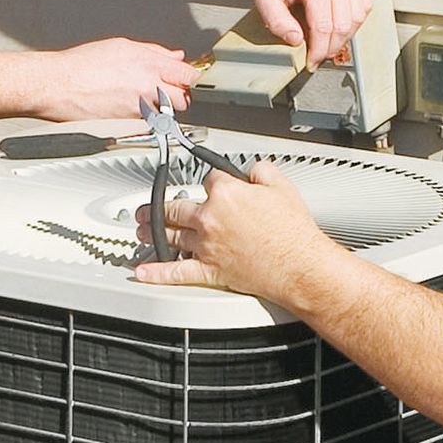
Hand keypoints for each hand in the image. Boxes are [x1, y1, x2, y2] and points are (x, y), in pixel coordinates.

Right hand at [29, 37, 196, 120]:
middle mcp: (148, 87)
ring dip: (163, 109)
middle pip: (184, 99)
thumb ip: (154, 52)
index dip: (188, 77)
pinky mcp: (130, 125)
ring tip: (144, 100)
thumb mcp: (121, 46)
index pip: (188, 74)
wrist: (58, 86)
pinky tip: (129, 108)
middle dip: (178, 95)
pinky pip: (149, 123)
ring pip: (167, 114)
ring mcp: (140, 108)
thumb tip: (174, 57)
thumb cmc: (81, 66)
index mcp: (148, 64)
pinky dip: (146, 118)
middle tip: (165, 90)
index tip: (186, 78)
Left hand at [134, 159, 336, 300]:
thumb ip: (261, 171)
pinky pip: (177, 272)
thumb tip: (251, 170)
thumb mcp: (282, 186)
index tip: (211, 183)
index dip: (211, 180)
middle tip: (148, 208)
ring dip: (152, 232)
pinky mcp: (209, 271)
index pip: (208, 178)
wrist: (300, 266)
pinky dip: (157, 273)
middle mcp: (210, 219)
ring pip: (171, 236)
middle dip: (159, 206)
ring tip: (142, 230)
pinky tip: (143, 271)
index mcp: (226, 194)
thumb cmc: (293, 232)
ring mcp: (207, 246)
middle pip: (175, 208)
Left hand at [253, 0, 369, 67]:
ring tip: (329, 40)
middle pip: (343, 25)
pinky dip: (355, 20)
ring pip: (357, 18)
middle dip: (332, 47)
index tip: (313, 61)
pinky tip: (341, 23)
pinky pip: (364, 5)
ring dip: (345, 36)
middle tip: (321, 54)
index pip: (324, 27)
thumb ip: (276, 21)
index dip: (319, 51)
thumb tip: (296, 40)